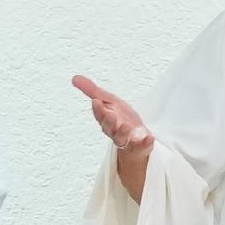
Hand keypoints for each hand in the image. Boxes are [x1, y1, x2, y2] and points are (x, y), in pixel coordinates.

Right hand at [74, 74, 154, 199]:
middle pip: (109, 128)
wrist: (136, 137)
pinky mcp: (140, 147)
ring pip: (121, 139)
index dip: (98, 110)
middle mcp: (114, 131)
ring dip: (123, 133)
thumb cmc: (121, 119)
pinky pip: (142, 146)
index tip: (97, 101)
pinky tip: (149, 138)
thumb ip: (92, 90)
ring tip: (127, 126)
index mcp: (106, 120)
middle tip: (111, 114)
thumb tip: (74, 78)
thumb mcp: (109, 101)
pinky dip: (145, 143)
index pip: (100, 115)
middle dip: (109, 121)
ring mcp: (127, 140)